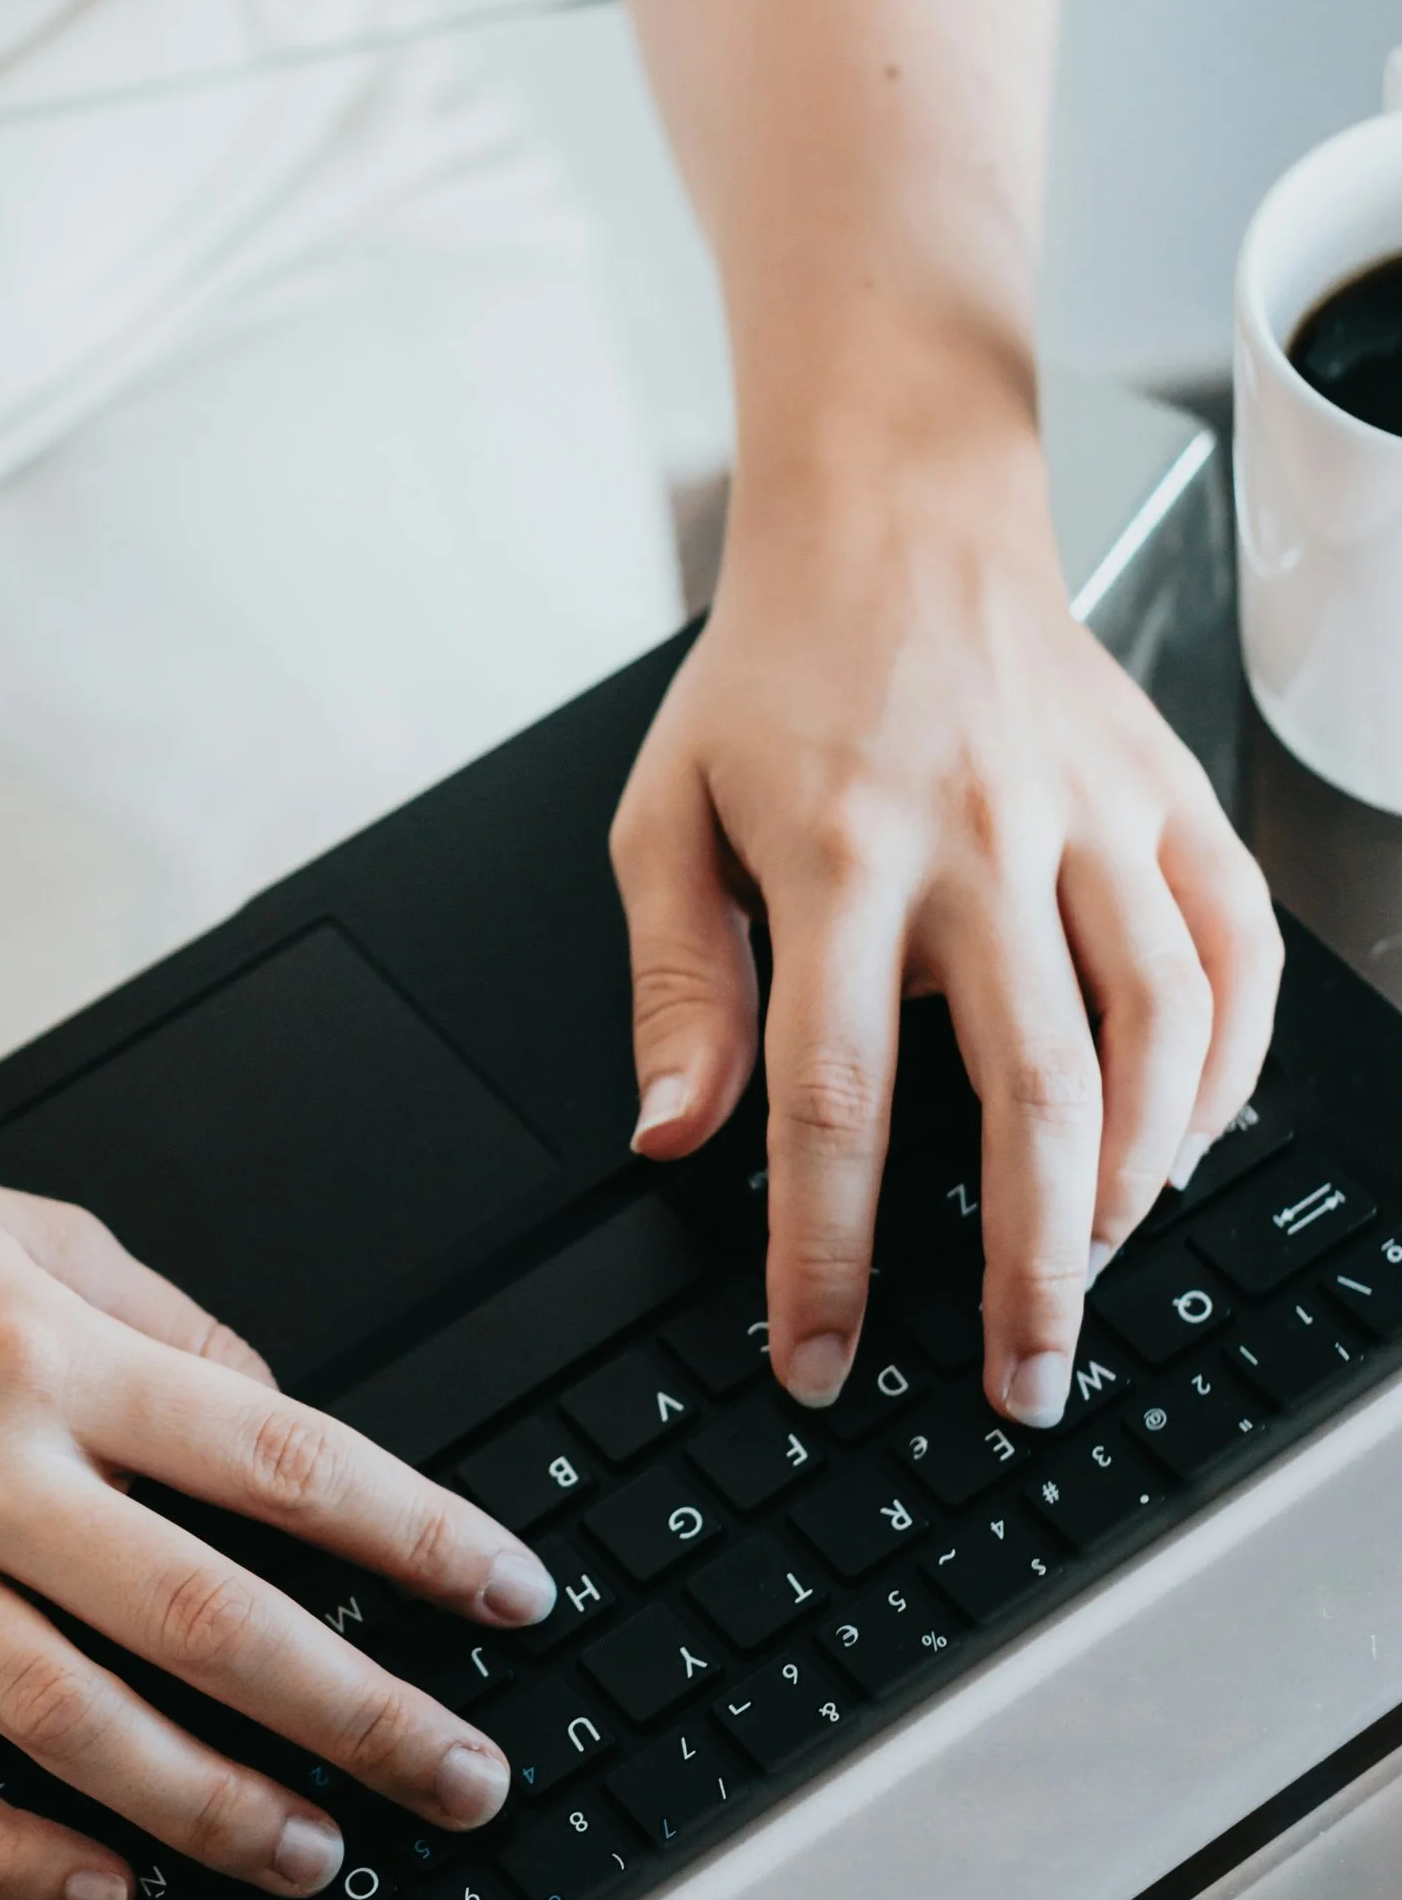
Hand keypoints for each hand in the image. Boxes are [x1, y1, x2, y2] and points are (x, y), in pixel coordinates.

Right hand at [0, 1116, 556, 1899]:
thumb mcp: (15, 1224)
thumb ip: (160, 1317)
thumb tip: (279, 1408)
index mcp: (46, 1352)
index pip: (277, 1459)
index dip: (415, 1537)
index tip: (509, 1597)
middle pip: (204, 1617)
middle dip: (358, 1711)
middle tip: (462, 1779)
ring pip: (73, 1724)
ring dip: (211, 1805)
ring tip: (315, 1853)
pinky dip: (9, 1852)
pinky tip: (102, 1885)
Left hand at [610, 416, 1279, 1429]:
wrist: (898, 515)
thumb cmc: (775, 674)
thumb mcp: (665, 811)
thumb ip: (675, 982)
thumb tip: (673, 1134)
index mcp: (839, 859)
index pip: (833, 1101)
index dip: (824, 1254)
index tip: (816, 1358)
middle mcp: (981, 843)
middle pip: (1026, 1096)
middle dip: (1025, 1272)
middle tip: (1021, 1383)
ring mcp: (1091, 819)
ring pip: (1154, 1035)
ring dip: (1136, 1183)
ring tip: (1096, 1274)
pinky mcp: (1170, 798)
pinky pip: (1233, 956)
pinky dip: (1223, 1071)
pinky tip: (1182, 1147)